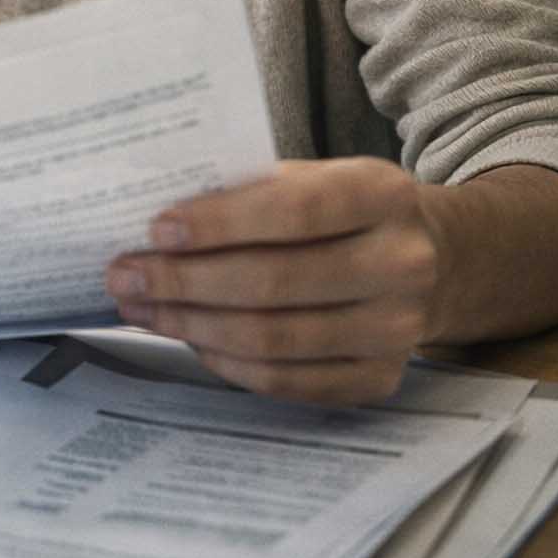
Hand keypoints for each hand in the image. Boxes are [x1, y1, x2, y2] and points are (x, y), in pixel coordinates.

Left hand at [104, 158, 444, 404]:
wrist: (432, 259)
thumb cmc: (340, 211)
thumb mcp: (309, 176)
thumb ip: (246, 190)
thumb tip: (154, 224)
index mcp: (381, 195)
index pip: (294, 211)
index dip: (220, 223)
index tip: (156, 230)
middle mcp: (400, 264)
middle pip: (275, 282)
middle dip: (184, 281)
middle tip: (124, 275)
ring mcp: (396, 330)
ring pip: (274, 339)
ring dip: (191, 325)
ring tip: (139, 307)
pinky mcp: (379, 378)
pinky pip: (288, 381)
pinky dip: (227, 363)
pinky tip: (187, 338)